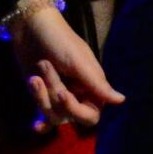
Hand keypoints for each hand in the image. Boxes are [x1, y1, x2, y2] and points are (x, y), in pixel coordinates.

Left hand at [7, 0, 124, 126]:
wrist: (30, 27)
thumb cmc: (59, 40)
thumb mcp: (78, 62)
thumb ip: (97, 83)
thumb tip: (122, 100)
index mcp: (92, 85)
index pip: (92, 113)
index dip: (76, 108)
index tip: (62, 93)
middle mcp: (78, 93)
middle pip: (72, 116)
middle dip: (55, 101)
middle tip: (43, 79)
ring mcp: (59, 96)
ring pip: (54, 115)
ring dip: (42, 96)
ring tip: (35, 76)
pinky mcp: (42, 95)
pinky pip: (44, 115)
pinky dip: (41, 122)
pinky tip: (35, 126)